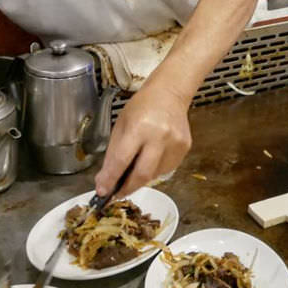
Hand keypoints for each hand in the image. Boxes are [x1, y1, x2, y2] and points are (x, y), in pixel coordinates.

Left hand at [94, 82, 191, 198]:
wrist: (169, 94)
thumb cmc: (141, 107)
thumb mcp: (121, 125)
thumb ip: (113, 154)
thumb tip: (104, 180)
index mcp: (139, 127)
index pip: (122, 160)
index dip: (111, 179)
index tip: (102, 191)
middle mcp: (160, 136)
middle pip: (142, 174)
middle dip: (127, 188)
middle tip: (117, 193)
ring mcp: (175, 144)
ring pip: (154, 175)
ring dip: (140, 178)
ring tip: (135, 167)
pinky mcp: (184, 149)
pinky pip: (165, 169)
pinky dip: (154, 170)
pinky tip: (151, 157)